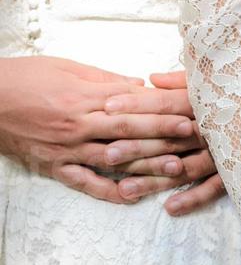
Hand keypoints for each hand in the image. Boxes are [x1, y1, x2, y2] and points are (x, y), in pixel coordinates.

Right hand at [0, 56, 193, 202]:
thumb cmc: (24, 77)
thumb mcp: (66, 66)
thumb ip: (105, 78)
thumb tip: (139, 85)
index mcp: (82, 96)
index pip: (131, 104)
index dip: (161, 109)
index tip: (188, 111)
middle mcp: (78, 124)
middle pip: (128, 130)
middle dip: (163, 134)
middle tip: (193, 136)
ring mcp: (67, 149)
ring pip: (114, 159)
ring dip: (147, 164)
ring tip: (176, 169)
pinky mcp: (54, 167)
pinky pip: (85, 184)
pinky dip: (109, 192)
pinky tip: (133, 197)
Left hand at [104, 71, 224, 215]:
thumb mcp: (214, 80)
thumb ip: (181, 81)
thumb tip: (149, 78)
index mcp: (203, 101)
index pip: (164, 102)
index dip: (135, 104)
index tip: (106, 108)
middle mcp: (212, 127)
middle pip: (168, 137)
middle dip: (136, 146)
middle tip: (107, 154)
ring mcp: (224, 153)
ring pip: (185, 167)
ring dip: (155, 180)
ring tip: (125, 189)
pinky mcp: (237, 172)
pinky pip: (214, 189)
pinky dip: (193, 198)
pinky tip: (170, 208)